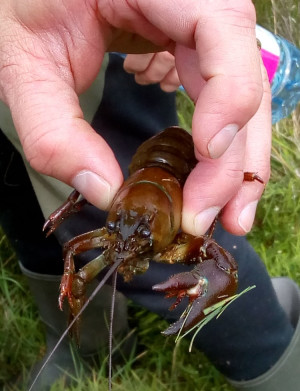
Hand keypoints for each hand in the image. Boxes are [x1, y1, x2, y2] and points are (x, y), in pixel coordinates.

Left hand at [0, 0, 270, 235]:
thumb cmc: (22, 10)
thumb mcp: (24, 64)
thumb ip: (53, 130)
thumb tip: (105, 192)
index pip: (221, 27)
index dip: (228, 94)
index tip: (209, 154)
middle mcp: (190, 0)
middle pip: (243, 76)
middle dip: (235, 155)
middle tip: (221, 217)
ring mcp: (194, 25)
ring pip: (242, 94)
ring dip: (236, 160)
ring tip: (223, 211)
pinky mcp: (189, 48)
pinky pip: (220, 96)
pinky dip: (219, 144)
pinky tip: (205, 177)